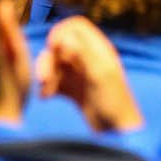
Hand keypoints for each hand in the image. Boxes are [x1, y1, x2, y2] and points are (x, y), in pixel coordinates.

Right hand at [36, 17, 142, 132]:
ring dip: (45, 74)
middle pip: (60, 45)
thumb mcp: (100, 75)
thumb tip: (63, 38)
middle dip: (49, 59)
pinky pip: (53, 81)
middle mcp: (88, 59)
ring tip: (45, 92)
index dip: (61, 32)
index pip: (76, 26)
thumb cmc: (114, 103)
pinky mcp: (72, 90)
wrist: (116, 133)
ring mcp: (79, 74)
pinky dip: (47, 87)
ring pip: (54, 63)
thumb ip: (83, 54)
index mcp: (98, 50)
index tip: (53, 48)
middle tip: (43, 79)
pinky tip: (46, 98)